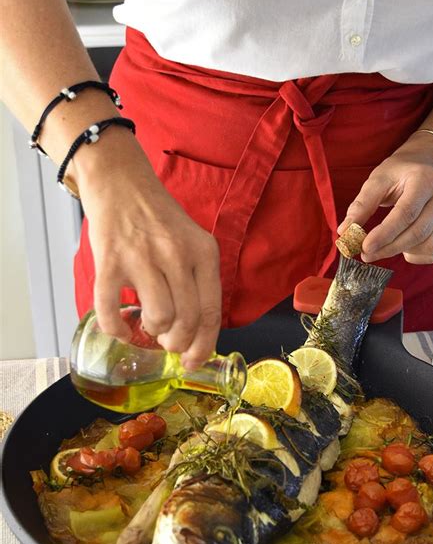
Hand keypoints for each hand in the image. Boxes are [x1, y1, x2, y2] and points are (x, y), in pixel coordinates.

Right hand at [73, 129, 220, 368]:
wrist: (121, 182)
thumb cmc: (158, 218)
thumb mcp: (192, 241)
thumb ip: (198, 281)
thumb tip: (196, 334)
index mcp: (203, 252)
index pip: (211, 312)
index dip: (204, 345)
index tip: (194, 361)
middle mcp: (176, 254)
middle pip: (186, 320)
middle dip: (177, 342)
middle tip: (168, 340)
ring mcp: (142, 257)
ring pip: (158, 318)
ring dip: (152, 331)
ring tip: (148, 323)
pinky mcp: (110, 261)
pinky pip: (111, 310)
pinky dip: (116, 329)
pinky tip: (121, 329)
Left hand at [337, 132, 432, 263]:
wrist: (423, 165)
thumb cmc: (399, 172)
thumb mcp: (377, 181)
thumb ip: (361, 205)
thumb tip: (345, 231)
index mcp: (425, 181)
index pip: (406, 213)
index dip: (385, 233)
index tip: (365, 246)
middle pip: (416, 232)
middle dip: (388, 248)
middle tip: (365, 254)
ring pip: (425, 245)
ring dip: (399, 252)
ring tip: (380, 247)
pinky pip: (431, 251)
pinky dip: (413, 255)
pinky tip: (399, 246)